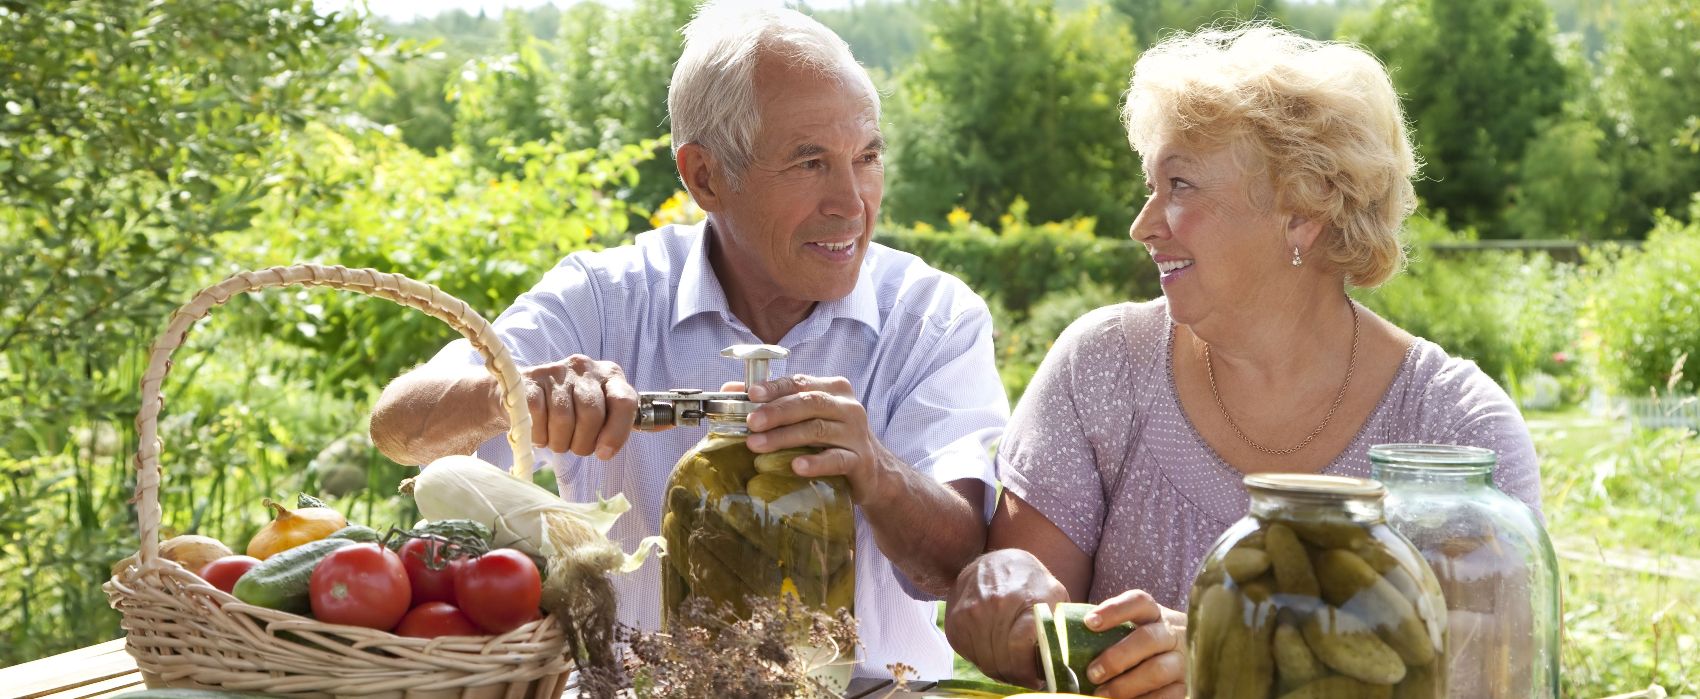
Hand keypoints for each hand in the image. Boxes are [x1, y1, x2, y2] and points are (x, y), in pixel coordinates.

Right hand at [518, 354, 637, 458]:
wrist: (523, 395)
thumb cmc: (571, 408)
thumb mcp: (603, 409)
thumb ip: (628, 419)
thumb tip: (671, 424)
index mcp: (610, 375)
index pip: (624, 401)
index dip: (616, 433)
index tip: (604, 453)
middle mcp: (585, 367)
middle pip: (593, 414)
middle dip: (584, 442)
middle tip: (576, 446)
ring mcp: (556, 371)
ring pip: (564, 419)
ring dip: (560, 442)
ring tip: (557, 440)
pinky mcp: (529, 380)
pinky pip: (538, 416)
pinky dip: (539, 434)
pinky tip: (539, 433)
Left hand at [737, 374, 889, 500]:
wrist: (873, 472)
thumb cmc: (833, 439)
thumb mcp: (807, 417)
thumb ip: (776, 402)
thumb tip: (730, 389)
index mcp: (834, 389)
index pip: (800, 382)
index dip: (775, 387)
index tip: (751, 394)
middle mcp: (848, 407)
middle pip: (809, 403)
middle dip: (777, 412)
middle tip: (751, 423)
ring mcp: (856, 433)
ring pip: (818, 430)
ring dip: (785, 437)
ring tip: (758, 446)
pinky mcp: (861, 460)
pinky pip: (837, 460)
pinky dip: (816, 462)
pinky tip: (797, 467)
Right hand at [944, 549, 1068, 687]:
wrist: (995, 561)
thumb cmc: (1030, 581)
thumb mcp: (1054, 595)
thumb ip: (1059, 625)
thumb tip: (1063, 660)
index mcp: (1024, 599)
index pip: (1020, 651)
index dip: (1029, 671)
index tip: (1037, 679)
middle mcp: (994, 606)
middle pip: (1003, 662)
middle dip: (1017, 675)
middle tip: (1026, 676)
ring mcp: (970, 614)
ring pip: (986, 663)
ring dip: (1000, 670)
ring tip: (1012, 665)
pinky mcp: (954, 622)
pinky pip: (970, 656)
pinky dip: (984, 660)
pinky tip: (996, 652)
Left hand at [1081, 590, 1186, 698]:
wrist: (1181, 657)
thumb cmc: (1140, 643)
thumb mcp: (1130, 628)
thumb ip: (1106, 630)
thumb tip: (1061, 633)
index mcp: (1154, 613)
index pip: (1138, 602)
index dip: (1114, 610)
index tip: (1089, 622)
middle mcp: (1172, 633)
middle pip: (1148, 639)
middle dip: (1117, 657)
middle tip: (1092, 673)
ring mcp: (1182, 660)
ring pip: (1157, 670)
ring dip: (1126, 685)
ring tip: (1101, 694)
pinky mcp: (1186, 685)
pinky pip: (1168, 696)